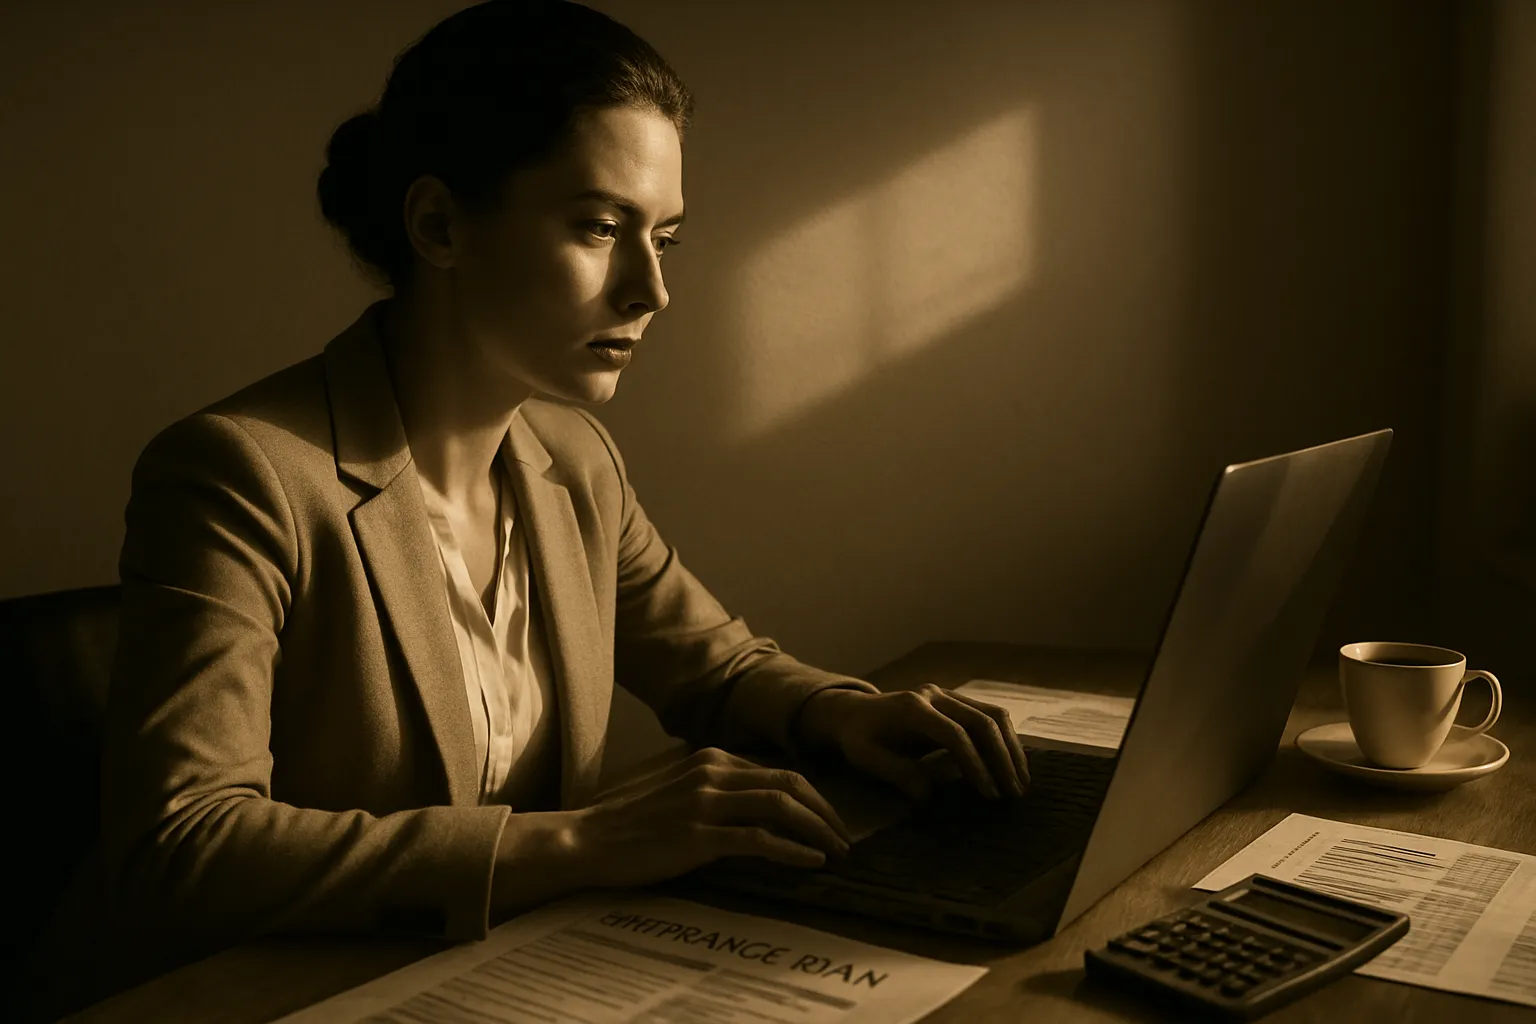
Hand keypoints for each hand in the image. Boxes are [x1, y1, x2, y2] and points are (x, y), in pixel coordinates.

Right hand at [566, 747, 853, 888]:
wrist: (588, 841)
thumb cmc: (632, 824)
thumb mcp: (681, 794)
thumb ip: (718, 793)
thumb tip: (762, 811)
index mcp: (712, 759)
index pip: (778, 772)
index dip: (813, 797)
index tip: (830, 822)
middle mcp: (712, 772)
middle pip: (789, 783)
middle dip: (825, 812)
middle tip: (845, 839)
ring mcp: (705, 802)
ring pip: (780, 806)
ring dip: (816, 829)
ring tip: (836, 853)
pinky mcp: (698, 835)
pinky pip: (758, 839)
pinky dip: (791, 850)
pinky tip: (810, 863)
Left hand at [795, 684, 1029, 800]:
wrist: (854, 712)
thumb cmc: (859, 737)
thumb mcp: (865, 757)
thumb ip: (895, 772)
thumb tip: (928, 796)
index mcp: (913, 708)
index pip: (954, 734)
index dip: (975, 764)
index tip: (989, 793)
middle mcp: (935, 695)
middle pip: (981, 721)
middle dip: (1002, 758)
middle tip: (1014, 792)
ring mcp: (948, 694)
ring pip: (993, 714)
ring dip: (1011, 748)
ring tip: (1022, 782)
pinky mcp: (957, 700)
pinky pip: (989, 715)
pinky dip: (1005, 738)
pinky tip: (1014, 763)